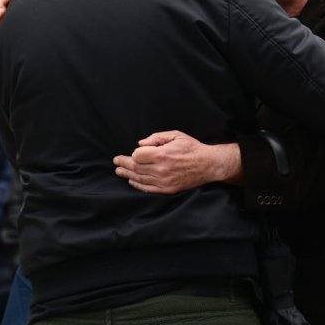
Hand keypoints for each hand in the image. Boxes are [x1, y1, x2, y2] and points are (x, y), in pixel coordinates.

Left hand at [113, 131, 242, 193]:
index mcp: (163, 154)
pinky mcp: (167, 189)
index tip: (134, 152)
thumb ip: (156, 138)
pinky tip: (131, 181)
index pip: (138, 155)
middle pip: (136, 168)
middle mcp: (162, 169)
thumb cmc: (192, 148)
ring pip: (140, 178)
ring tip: (119, 171)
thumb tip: (140, 144)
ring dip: (127, 175)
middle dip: (124, 164)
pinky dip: (137, 185)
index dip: (134, 154)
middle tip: (116, 161)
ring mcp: (164, 181)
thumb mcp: (176, 135)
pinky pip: (148, 188)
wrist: (208, 165)